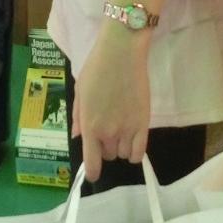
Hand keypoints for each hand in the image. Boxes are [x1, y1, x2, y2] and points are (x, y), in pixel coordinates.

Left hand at [72, 27, 150, 182]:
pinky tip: (133, 139)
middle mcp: (108, 132)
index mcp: (89, 125)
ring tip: (121, 127)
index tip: (93, 171)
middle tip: (107, 127)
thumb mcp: (80, 90)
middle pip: (108, 155)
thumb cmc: (97, 67)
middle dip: (106, 146)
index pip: (92, 163)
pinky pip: (140, 152)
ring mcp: (127, 129)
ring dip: (121, 146)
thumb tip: (78, 137)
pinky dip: (136, 151)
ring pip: (123, 154)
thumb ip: (78, 116)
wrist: (122, 51)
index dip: (92, 172)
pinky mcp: (144, 123)